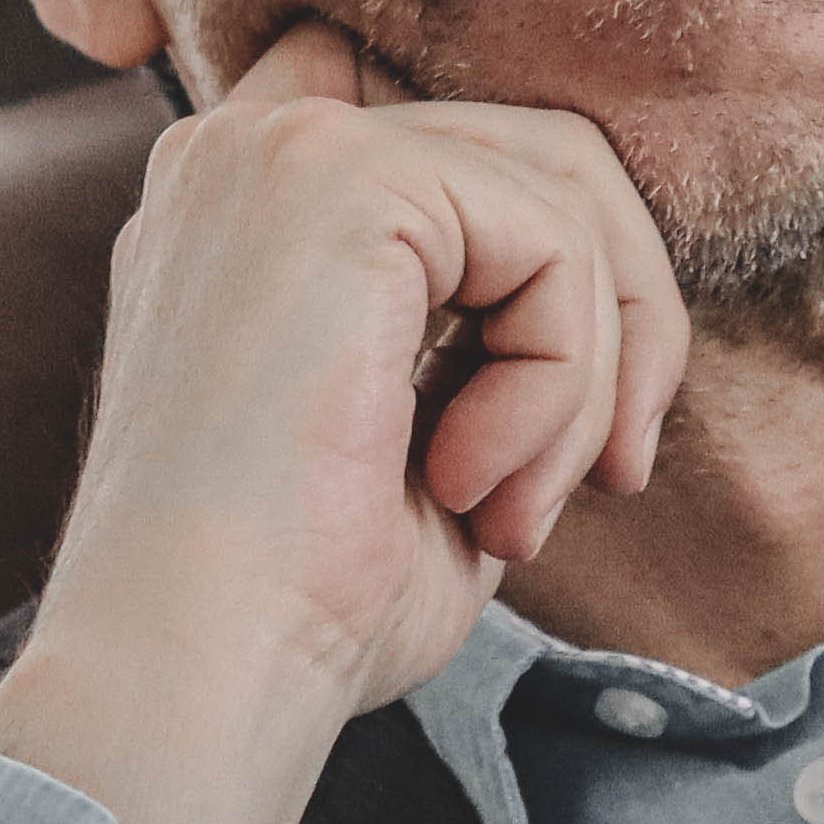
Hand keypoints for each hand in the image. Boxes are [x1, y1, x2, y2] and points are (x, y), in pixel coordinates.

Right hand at [0, 24, 686, 823]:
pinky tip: (470, 487)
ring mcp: (283, 149)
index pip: (452, 143)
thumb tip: (625, 291)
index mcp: (251, 211)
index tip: (572, 415)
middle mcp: (249, 151)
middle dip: (621, 321)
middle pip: (539, 156)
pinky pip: (547, 243)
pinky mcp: (338, 179)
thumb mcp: (427, 436)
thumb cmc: (302, 604)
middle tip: (613, 472)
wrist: (198, 680)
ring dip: (588, 375)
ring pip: (560, 193)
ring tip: (516, 510)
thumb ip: (489, 332)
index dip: (546, 244)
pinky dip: (559, 384)